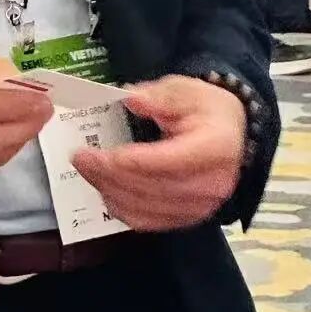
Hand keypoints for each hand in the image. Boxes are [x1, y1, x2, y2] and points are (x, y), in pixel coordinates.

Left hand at [72, 75, 246, 231]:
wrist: (231, 134)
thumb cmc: (206, 109)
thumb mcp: (184, 89)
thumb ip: (158, 96)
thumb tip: (131, 99)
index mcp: (216, 148)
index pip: (169, 162)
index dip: (131, 161)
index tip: (99, 154)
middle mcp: (212, 185)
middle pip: (154, 188)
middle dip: (110, 175)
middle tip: (79, 158)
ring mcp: (201, 207)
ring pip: (148, 209)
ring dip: (111, 192)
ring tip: (86, 170)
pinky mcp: (189, 218)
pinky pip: (151, 222)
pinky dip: (124, 209)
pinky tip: (105, 190)